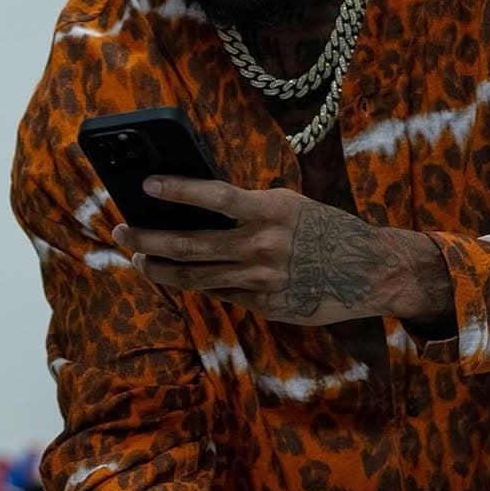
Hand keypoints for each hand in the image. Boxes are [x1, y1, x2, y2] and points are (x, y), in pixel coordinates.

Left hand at [112, 177, 453, 326]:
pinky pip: (219, 293)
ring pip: (195, 277)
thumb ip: (249, 210)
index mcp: (272, 209)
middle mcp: (263, 245)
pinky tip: (178, 277)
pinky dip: (196, 284)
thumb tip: (198, 209)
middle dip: (148, 238)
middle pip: (190, 244)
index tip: (146, 184)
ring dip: (159, 268)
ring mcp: (261, 279)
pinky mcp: (263, 305)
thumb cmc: (325, 230)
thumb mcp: (290, 207)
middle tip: (120, 230)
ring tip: (138, 258)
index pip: (216, 196)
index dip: (179, 190)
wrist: (369, 271)